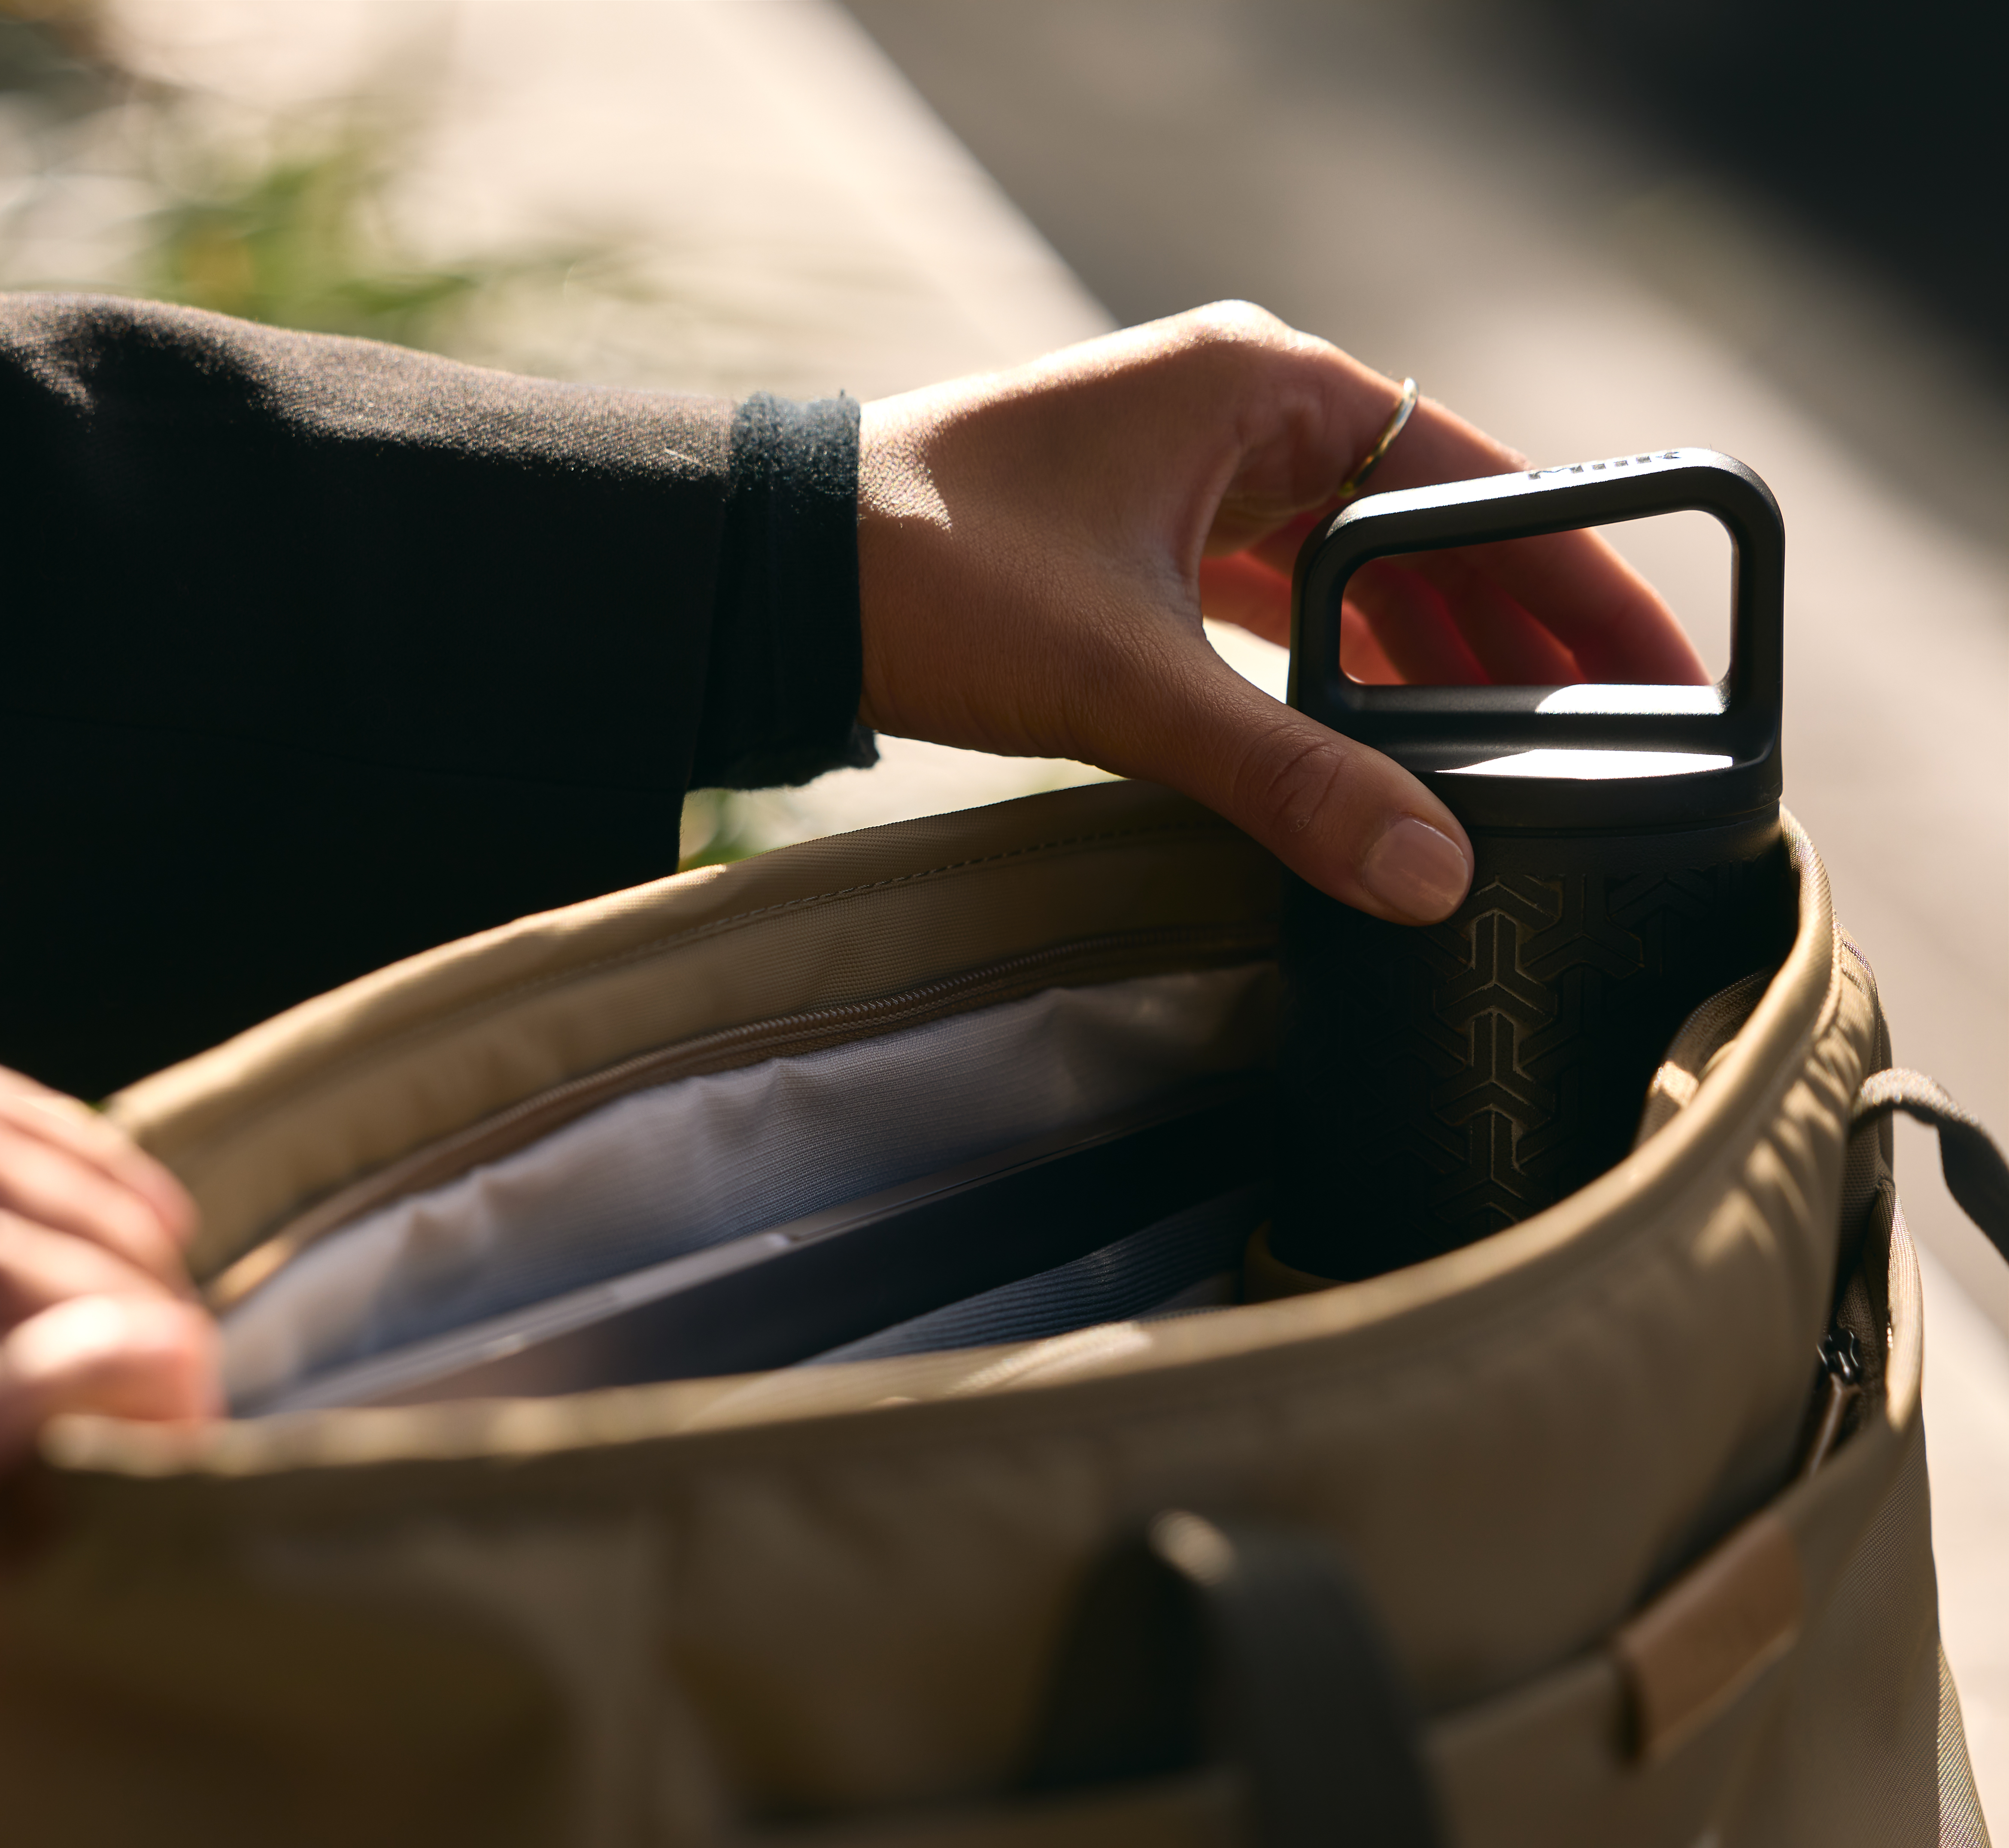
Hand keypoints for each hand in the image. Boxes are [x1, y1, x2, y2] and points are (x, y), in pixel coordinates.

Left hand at [857, 301, 1709, 921]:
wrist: (772, 575)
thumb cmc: (931, 578)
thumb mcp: (1129, 686)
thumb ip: (1288, 779)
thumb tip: (1429, 874)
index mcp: (1266, 388)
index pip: (1482, 484)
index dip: (1582, 581)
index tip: (1661, 668)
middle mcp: (1242, 410)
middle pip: (1434, 530)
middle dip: (1519, 636)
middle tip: (1622, 739)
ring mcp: (1192, 473)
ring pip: (1357, 572)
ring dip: (1431, 659)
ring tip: (1531, 757)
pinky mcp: (1145, 539)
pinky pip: (1282, 599)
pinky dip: (1338, 667)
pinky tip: (1389, 741)